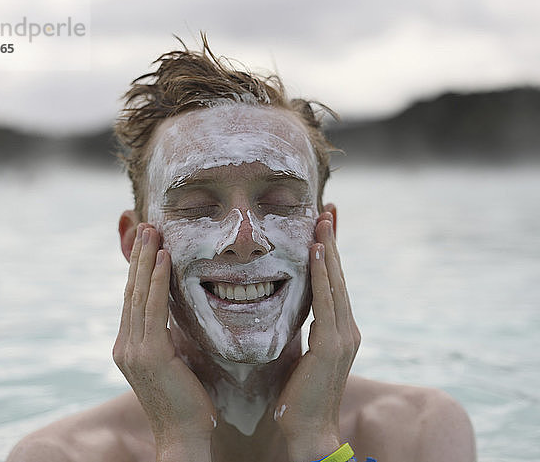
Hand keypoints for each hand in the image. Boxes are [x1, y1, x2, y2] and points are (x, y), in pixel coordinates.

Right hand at [113, 224, 214, 460]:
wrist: (184, 436)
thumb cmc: (187, 401)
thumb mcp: (175, 360)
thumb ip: (169, 336)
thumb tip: (179, 312)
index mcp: (129, 347)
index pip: (133, 300)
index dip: (138, 269)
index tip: (148, 243)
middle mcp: (125, 345)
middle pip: (130, 291)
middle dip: (138, 257)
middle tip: (146, 226)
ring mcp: (132, 350)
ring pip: (138, 295)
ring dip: (146, 260)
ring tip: (152, 232)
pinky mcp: (149, 354)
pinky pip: (153, 309)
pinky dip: (156, 281)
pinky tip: (163, 259)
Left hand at [274, 211, 360, 461]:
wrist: (305, 430)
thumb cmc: (296, 394)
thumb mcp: (299, 351)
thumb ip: (302, 327)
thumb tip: (292, 305)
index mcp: (338, 330)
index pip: (334, 283)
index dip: (331, 253)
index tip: (324, 225)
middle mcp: (347, 329)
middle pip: (339, 276)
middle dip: (333, 241)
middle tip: (327, 210)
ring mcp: (344, 337)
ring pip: (337, 283)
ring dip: (330, 249)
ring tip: (323, 219)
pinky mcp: (333, 346)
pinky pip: (327, 302)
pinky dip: (324, 275)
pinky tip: (318, 252)